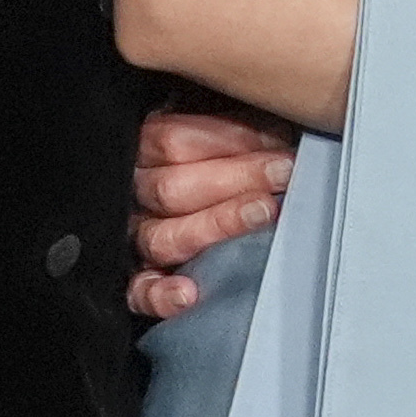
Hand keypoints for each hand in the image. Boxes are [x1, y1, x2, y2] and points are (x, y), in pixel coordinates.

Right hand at [126, 97, 298, 320]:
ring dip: (216, 224)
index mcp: (143, 147)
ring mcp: (134, 238)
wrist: (198, 197)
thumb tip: (277, 124)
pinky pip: (138, 293)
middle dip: (234, 179)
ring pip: (162, 237)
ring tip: (262, 212)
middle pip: (171, 189)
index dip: (228, 140)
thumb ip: (233, 120)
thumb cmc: (219, 157)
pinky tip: (188, 294)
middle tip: (283, 172)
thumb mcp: (216, 122)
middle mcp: (132, 193)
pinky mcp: (137, 281)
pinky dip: (161, 296)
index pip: (172, 141)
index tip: (279, 141)